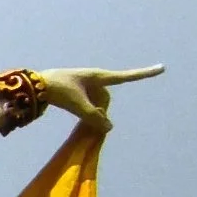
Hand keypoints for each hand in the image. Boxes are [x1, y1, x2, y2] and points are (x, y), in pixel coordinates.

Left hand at [40, 65, 163, 132]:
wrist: (35, 84)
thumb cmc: (58, 90)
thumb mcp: (78, 105)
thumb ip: (94, 118)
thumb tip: (109, 128)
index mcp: (99, 76)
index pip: (126, 77)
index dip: (144, 75)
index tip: (161, 68)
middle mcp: (94, 78)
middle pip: (106, 99)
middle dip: (101, 111)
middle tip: (91, 123)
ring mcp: (85, 84)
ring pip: (97, 103)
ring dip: (93, 113)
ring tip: (80, 119)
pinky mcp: (76, 90)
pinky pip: (88, 103)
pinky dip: (87, 112)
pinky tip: (79, 119)